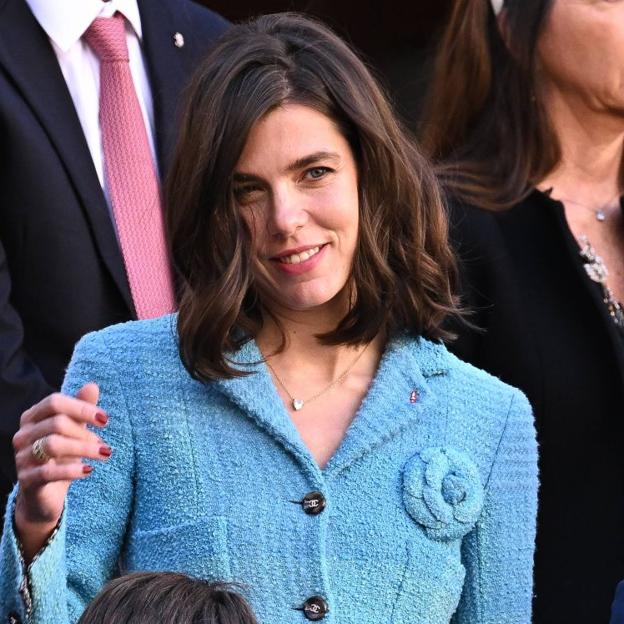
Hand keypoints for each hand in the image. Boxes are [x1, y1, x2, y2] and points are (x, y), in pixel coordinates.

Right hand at [11, 383, 110, 561]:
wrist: (46, 493)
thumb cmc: (62, 455)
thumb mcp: (75, 430)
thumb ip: (81, 409)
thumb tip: (92, 385)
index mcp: (32, 417)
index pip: (54, 402)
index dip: (81, 408)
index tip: (105, 419)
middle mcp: (23, 435)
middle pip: (56, 423)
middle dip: (85, 432)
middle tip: (103, 445)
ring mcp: (22, 457)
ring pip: (53, 445)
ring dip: (84, 449)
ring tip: (103, 454)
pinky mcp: (26, 480)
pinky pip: (48, 473)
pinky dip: (72, 470)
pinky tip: (88, 471)